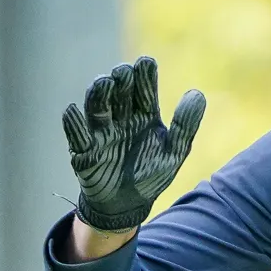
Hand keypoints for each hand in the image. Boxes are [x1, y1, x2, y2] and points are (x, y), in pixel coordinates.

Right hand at [61, 56, 205, 232]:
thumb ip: (185, 125)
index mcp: (143, 113)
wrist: (128, 206)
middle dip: (120, 79)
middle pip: (118, 89)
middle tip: (124, 74)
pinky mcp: (83, 150)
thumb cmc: (151, 175)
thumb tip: (198, 94)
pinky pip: (76, 134)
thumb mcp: (173, 153)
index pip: (143, 85)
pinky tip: (72, 111)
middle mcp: (120, 116)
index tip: (146, 64)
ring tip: (104, 83)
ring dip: (98, 93)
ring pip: (96, 105)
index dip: (144, 74)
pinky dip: (73, 123)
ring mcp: (100, 131)